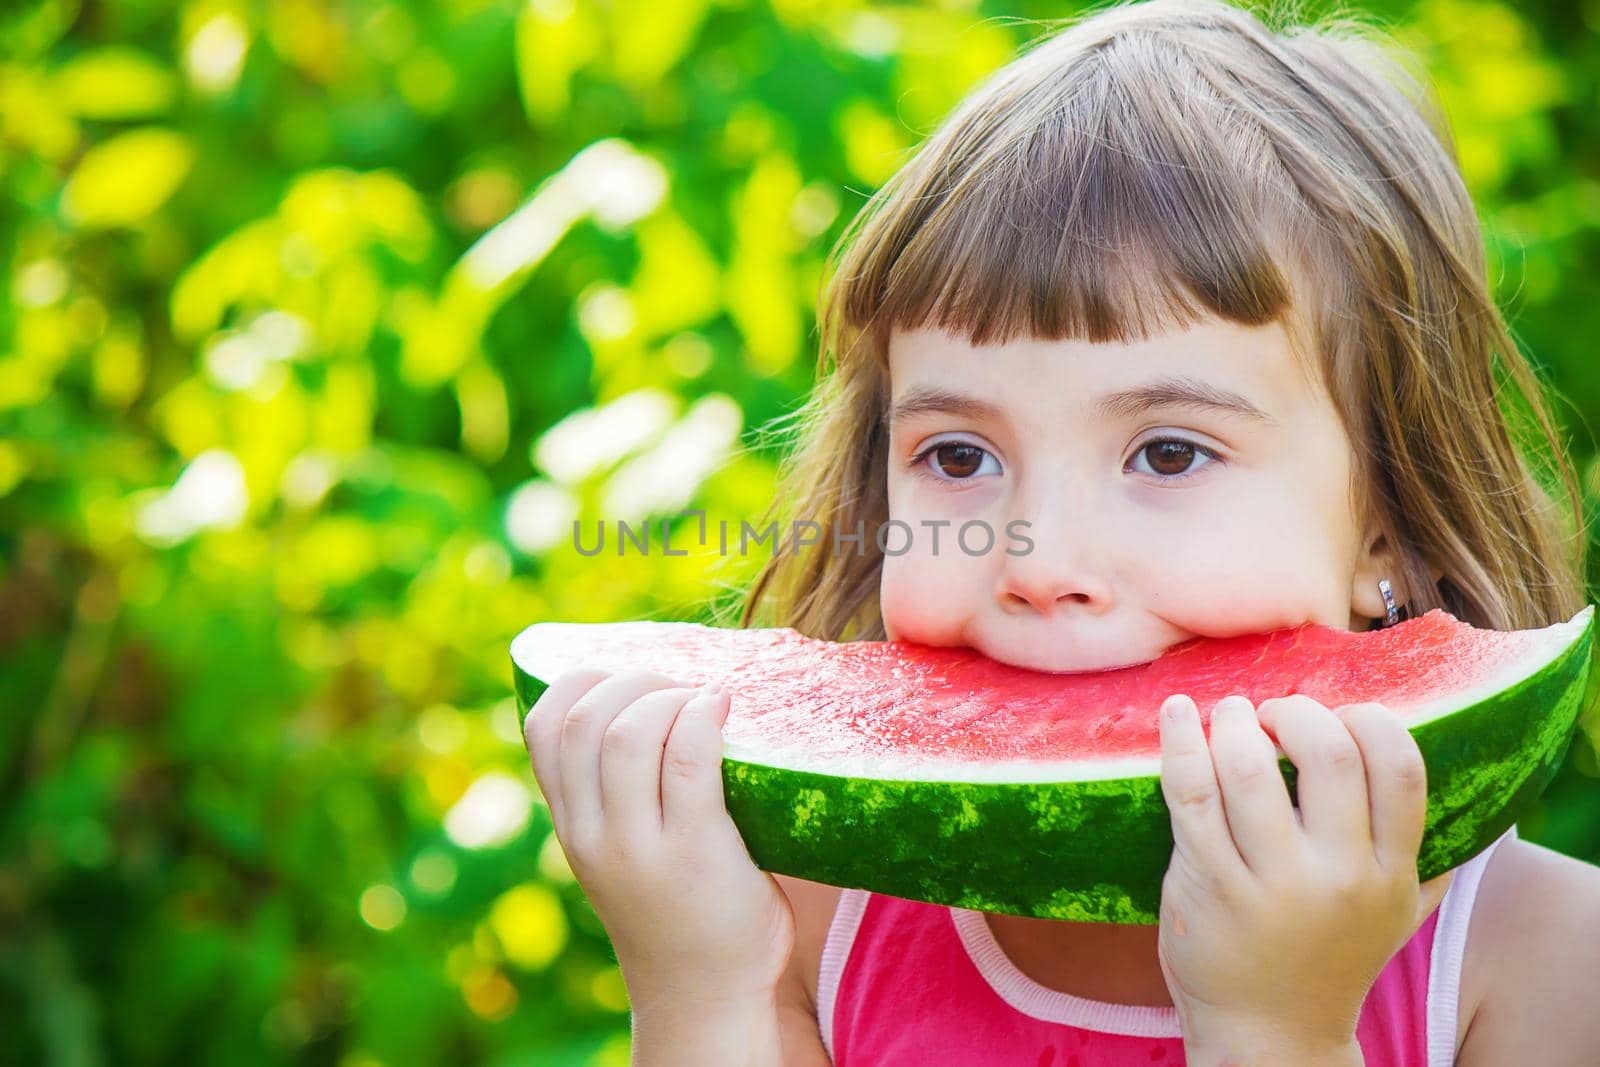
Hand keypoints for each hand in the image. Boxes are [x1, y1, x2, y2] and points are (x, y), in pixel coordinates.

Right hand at [522, 667, 794, 1003]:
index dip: (581, 681)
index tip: (628, 681)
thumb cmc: (676, 909)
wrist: (705, 994)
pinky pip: (689, 759)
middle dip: (635, 679)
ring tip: (705, 701)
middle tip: (679, 689)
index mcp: (571, 825)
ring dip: (671, 695)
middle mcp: (592, 835)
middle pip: (585, 718)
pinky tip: (724, 709)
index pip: (541, 727)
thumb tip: (646, 694)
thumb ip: (613, 791)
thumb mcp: (616, 850)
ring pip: (631, 732)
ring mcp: (640, 846)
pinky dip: (705, 716)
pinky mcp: (696, 852)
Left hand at [1155, 694, 1451, 1063]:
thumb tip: (1469, 799)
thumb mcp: (1395, 915)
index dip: (1368, 719)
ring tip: (1230, 714)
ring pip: (1248, 769)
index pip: (1400, 769)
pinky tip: (1178, 714)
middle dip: (1298, 713)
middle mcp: (1336, 877)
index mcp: (1389, 874)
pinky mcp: (1207, 883)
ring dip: (1235, 722)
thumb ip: (1426, 858)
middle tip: (1273, 712)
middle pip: (1328, 756)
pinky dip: (1180, 742)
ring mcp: (1269, 883)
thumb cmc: (1328, 959)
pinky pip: (1190, 794)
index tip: (1337, 713)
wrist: (1269, 1038)